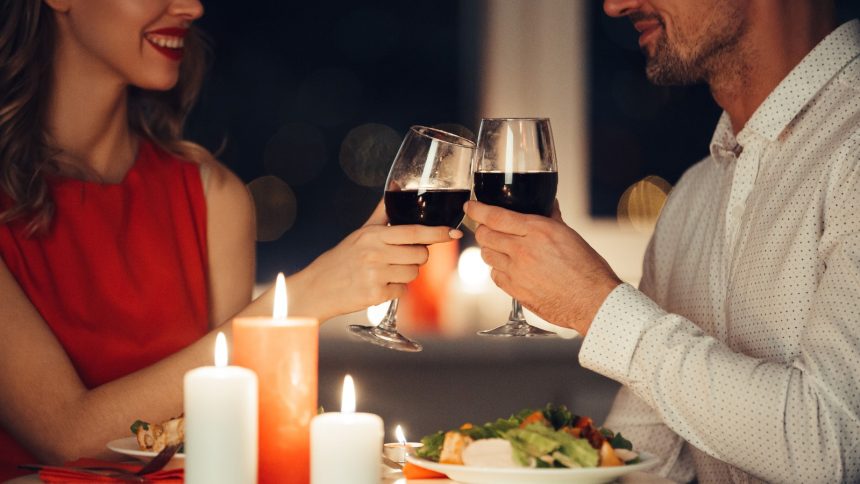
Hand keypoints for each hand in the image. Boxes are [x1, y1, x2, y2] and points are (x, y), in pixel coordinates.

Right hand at [294, 200, 461, 320]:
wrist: (318, 287)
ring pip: (414, 274)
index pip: (414, 232)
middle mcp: (375, 254)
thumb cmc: (342, 259)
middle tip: (399, 258)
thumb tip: (396, 185)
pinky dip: (394, 290)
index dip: (438, 233)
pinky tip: (378, 285)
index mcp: (373, 236)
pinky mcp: (375, 295)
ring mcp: (376, 275)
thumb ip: (383, 213)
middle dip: (416, 257)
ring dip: (405, 274)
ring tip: (385, 272)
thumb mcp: (361, 233)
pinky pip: (402, 291)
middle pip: (420, 255)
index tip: (453, 233)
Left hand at [465, 200, 620, 333]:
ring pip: (487, 255)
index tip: (470, 207)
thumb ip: (552, 218)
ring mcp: (516, 271)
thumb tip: (547, 206)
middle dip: (483, 230)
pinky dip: (498, 270)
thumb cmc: (587, 269)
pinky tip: (510, 269)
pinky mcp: (515, 290)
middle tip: (488, 229)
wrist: (592, 300)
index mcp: (537, 231)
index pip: (495, 216)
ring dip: (490, 249)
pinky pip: (495, 275)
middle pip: (485, 235)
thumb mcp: (570, 235)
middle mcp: (523, 250)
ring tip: (502, 249)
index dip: (477, 210)